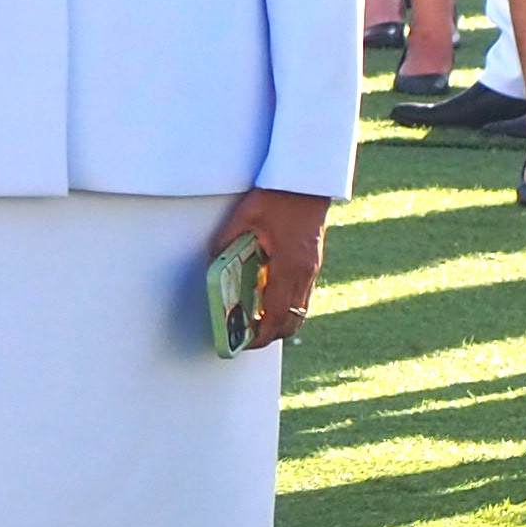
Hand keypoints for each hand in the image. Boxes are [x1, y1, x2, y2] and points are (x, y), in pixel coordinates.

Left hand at [210, 186, 328, 348]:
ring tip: (253, 322)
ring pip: (300, 310)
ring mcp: (312, 269)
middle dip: (270, 335)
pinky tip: (265, 299)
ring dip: (278, 321)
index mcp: (288, 268)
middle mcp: (305, 274)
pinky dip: (285, 304)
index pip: (276, 317)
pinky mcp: (313, 263)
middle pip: (292, 321)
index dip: (260, 336)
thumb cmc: (275, 199)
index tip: (244, 344)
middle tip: (245, 337)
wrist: (306, 182)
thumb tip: (212, 265)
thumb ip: (225, 245)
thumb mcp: (242, 220)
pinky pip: (301, 295)